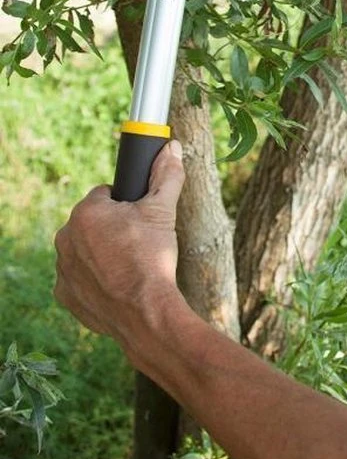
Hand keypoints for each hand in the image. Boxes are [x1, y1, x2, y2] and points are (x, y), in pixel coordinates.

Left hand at [54, 140, 184, 344]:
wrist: (146, 311)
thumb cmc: (152, 257)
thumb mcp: (163, 211)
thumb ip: (166, 176)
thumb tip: (172, 148)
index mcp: (86, 212)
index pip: (105, 195)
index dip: (126, 204)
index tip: (140, 218)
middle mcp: (65, 237)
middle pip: (92, 223)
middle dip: (112, 229)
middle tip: (138, 242)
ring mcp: (63, 268)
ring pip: (84, 250)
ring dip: (101, 253)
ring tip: (129, 265)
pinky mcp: (65, 295)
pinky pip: (78, 279)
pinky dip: (94, 280)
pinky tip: (116, 285)